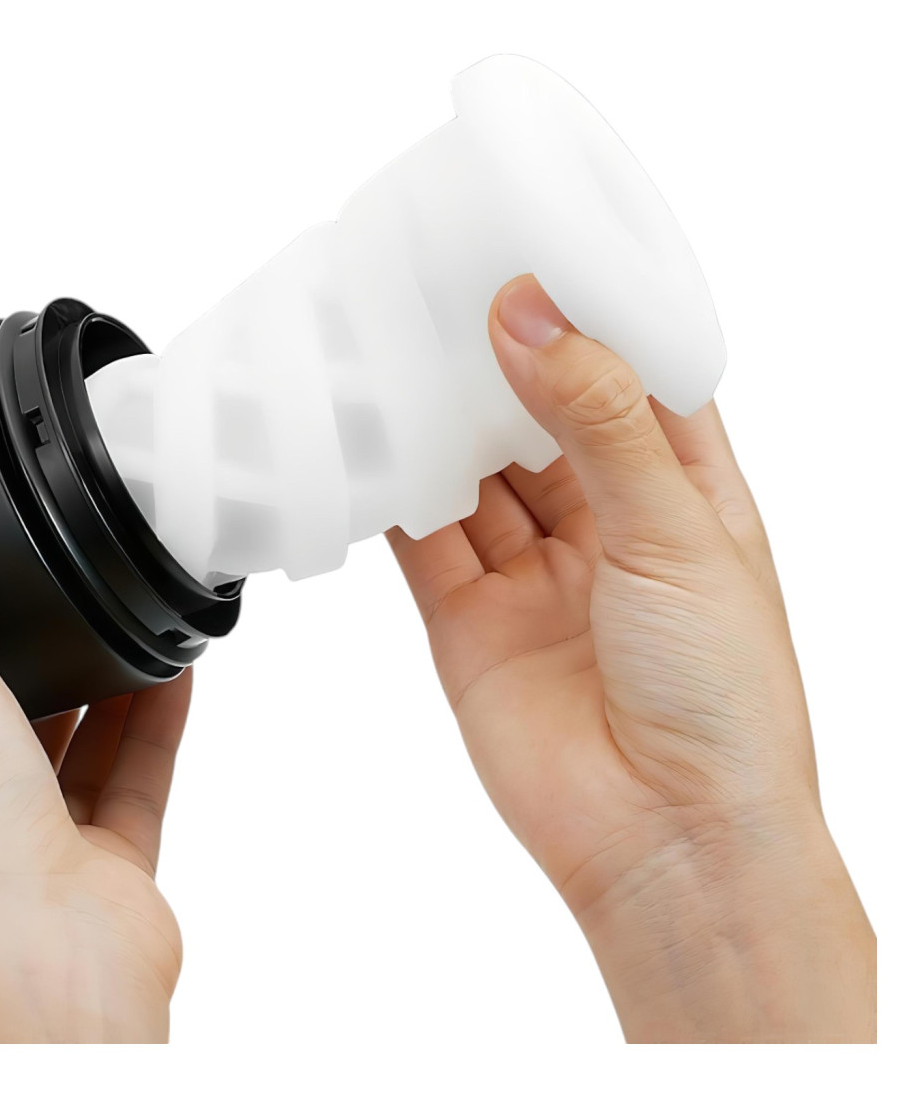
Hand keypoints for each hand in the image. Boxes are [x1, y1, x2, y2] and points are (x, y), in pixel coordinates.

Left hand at [0, 457, 189, 1042]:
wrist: (50, 962)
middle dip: (23, 657)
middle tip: (49, 581)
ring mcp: (37, 846)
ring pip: (71, 748)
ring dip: (98, 682)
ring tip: (122, 608)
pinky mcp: (110, 867)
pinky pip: (136, 778)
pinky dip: (154, 720)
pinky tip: (174, 667)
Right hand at [388, 275, 874, 1041]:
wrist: (667, 844)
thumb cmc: (724, 699)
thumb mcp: (676, 532)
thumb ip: (597, 418)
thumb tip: (531, 314)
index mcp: (687, 492)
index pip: (635, 374)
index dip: (588, 314)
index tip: (534, 249)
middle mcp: (607, 524)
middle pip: (537, 414)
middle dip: (495, 356)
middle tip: (441, 284)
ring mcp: (534, 572)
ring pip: (472, 469)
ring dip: (436, 414)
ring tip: (390, 340)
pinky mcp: (468, 617)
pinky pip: (422, 536)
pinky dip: (392, 489)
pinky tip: (368, 434)